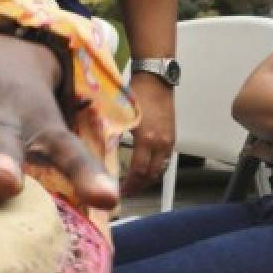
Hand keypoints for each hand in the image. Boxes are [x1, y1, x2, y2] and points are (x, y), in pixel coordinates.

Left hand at [120, 71, 175, 195]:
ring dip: (148, 179)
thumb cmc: (137, 92)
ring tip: (135, 184)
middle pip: (152, 175)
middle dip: (140, 187)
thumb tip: (99, 150)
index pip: (139, 172)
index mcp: (146, 139)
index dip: (130, 185)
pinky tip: (145, 169)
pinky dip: (155, 168)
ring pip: (160, 170)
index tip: (120, 191)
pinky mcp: (172, 137)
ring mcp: (168, 141)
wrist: (156, 80)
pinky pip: (165, 160)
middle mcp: (161, 143)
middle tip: (127, 192)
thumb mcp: (121, 115)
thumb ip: (112, 134)